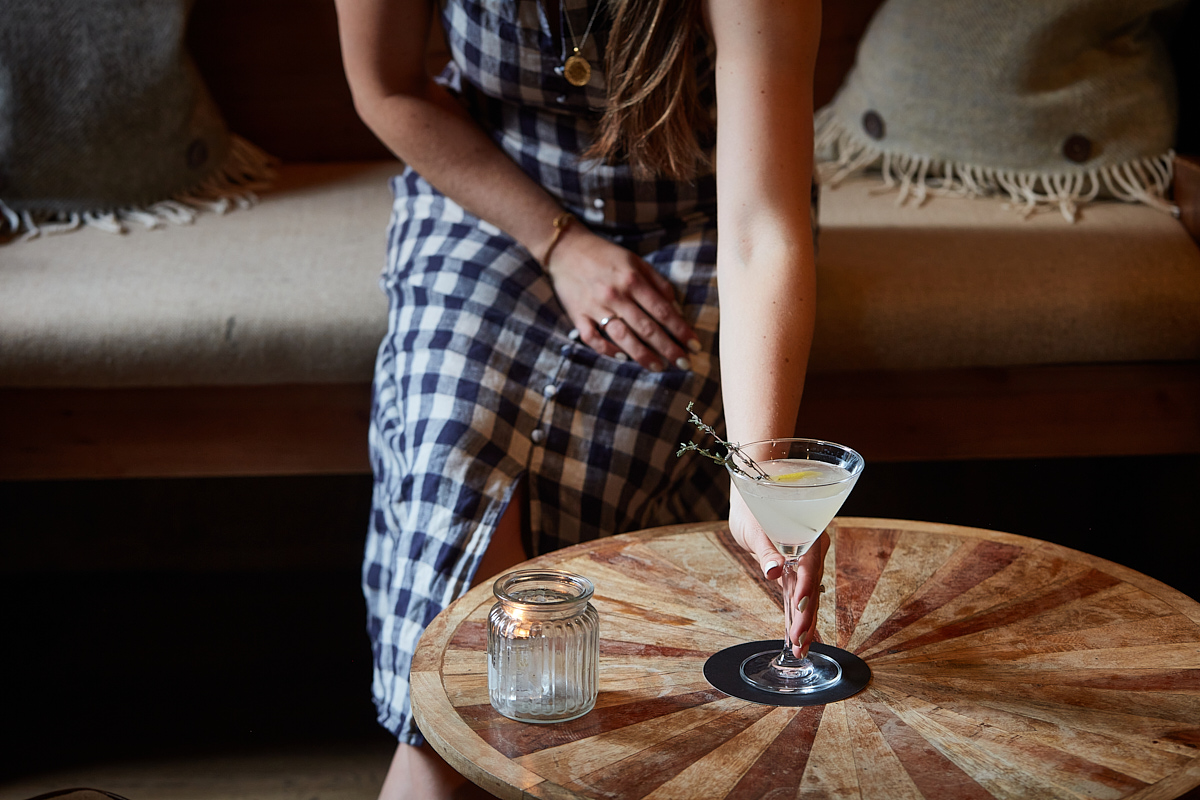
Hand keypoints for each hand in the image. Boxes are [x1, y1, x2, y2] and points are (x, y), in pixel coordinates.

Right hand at [545, 225, 699, 370]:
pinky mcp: (578, 315)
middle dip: (668, 348)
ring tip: (658, 367)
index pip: (663, 311)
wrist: (566, 248)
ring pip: (622, 337)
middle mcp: (616, 295)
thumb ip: (658, 283)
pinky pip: (593, 339)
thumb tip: (676, 308)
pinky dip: (607, 350)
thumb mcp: (635, 261)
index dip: (681, 330)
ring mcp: (595, 306)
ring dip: (642, 355)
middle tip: (684, 363)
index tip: (694, 345)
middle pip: (646, 328)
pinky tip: (622, 358)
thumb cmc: (605, 255)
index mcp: (632, 280)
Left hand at [729, 490, 828, 657]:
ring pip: (807, 594)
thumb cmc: (752, 503)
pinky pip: (798, 594)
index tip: (800, 608)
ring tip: (801, 647)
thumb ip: (766, 548)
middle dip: (807, 616)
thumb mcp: (754, 525)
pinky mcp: (792, 569)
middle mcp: (811, 549)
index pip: (810, 566)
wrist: (752, 490)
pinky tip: (799, 636)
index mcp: (808, 534)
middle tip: (801, 643)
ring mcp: (804, 561)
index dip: (805, 589)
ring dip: (804, 621)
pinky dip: (797, 614)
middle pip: (811, 585)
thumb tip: (772, 570)